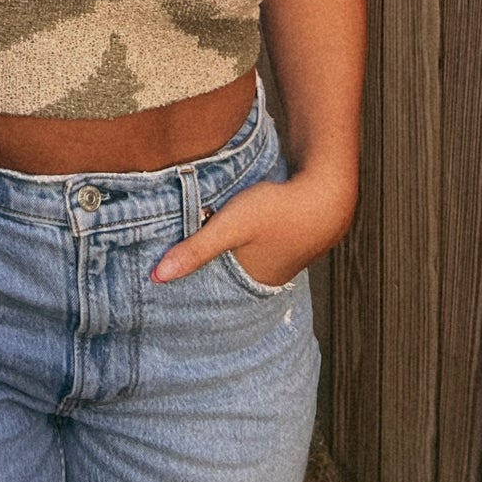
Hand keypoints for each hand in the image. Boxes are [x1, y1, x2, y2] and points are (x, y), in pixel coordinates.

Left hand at [153, 171, 355, 288]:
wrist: (325, 193)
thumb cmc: (278, 211)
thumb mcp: (231, 226)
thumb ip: (196, 249)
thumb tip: (156, 277)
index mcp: (248, 284)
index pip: (207, 287)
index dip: (185, 276)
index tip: (157, 267)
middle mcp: (262, 279)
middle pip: (219, 271)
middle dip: (198, 259)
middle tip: (168, 244)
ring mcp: (273, 261)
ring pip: (232, 255)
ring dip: (216, 244)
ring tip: (194, 230)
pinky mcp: (278, 242)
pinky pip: (245, 244)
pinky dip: (232, 236)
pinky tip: (222, 218)